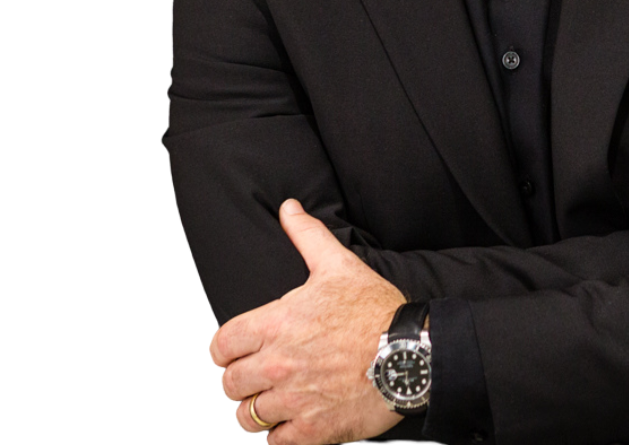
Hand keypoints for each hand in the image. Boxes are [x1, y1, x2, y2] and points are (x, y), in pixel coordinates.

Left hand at [208, 199, 407, 443]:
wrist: (411, 353)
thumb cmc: (375, 309)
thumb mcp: (339, 264)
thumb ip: (307, 235)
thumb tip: (289, 208)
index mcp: (278, 323)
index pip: (222, 345)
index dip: (217, 357)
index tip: (223, 364)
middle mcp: (279, 364)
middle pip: (230, 386)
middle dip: (233, 387)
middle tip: (243, 390)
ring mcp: (294, 399)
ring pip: (249, 417)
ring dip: (253, 414)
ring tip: (264, 408)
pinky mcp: (313, 429)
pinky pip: (276, 444)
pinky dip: (276, 438)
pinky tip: (286, 427)